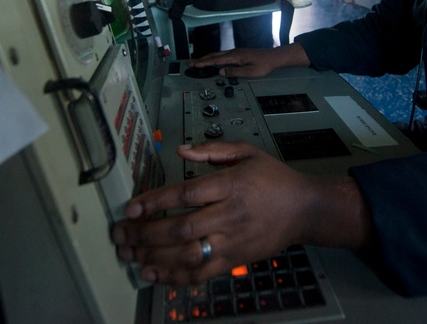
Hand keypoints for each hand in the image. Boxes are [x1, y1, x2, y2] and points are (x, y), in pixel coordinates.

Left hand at [111, 141, 372, 284]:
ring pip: (188, 254)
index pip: (186, 194)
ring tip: (129, 256)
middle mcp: (229, 215)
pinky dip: (176, 277)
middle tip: (120, 235)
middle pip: (181, 228)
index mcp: (231, 185)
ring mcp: (232, 242)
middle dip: (146, 233)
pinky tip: (154, 275)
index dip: (155, 202)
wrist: (306, 209)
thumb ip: (212, 150)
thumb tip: (179, 149)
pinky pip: (203, 273)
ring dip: (154, 258)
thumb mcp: (247, 152)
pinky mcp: (236, 261)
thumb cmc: (274, 178)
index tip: (132, 209)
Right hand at [190, 43, 309, 77]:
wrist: (274, 57)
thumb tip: (220, 72)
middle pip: (214, 55)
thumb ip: (234, 72)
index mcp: (234, 57)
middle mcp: (233, 52)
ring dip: (208, 58)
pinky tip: (214, 60)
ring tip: (199, 62)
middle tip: (191, 63)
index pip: (216, 60)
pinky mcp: (239, 53)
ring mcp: (236, 52)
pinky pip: (223, 55)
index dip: (204, 63)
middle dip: (202, 59)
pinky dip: (215, 57)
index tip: (194, 65)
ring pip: (218, 54)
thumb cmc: (263, 66)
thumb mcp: (250, 72)